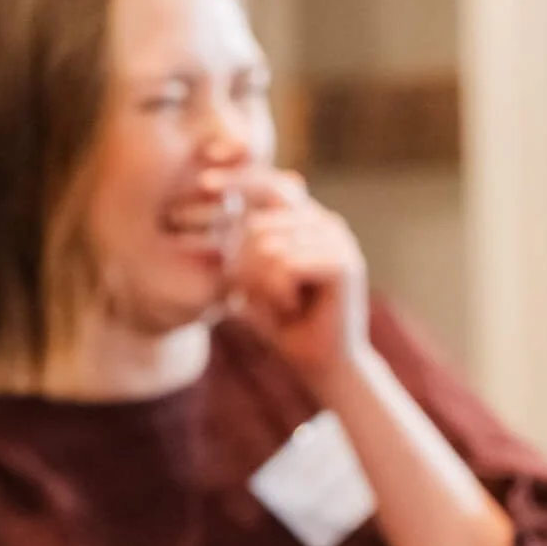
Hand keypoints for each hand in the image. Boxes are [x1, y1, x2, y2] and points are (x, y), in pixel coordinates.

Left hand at [225, 168, 370, 389]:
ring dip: (262, 287)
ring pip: (266, 248)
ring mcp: (338, 240)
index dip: (237, 180)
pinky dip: (278, 295)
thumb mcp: (251, 282)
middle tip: (263, 299)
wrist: (323, 365)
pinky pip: (284, 267)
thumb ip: (238, 249)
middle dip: (244, 269)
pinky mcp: (343, 262)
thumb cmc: (285, 324)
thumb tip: (210, 203)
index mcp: (306, 220)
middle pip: (256, 226)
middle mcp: (325, 222)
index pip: (268, 185)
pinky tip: (295, 308)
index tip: (202, 182)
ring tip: (284, 305)